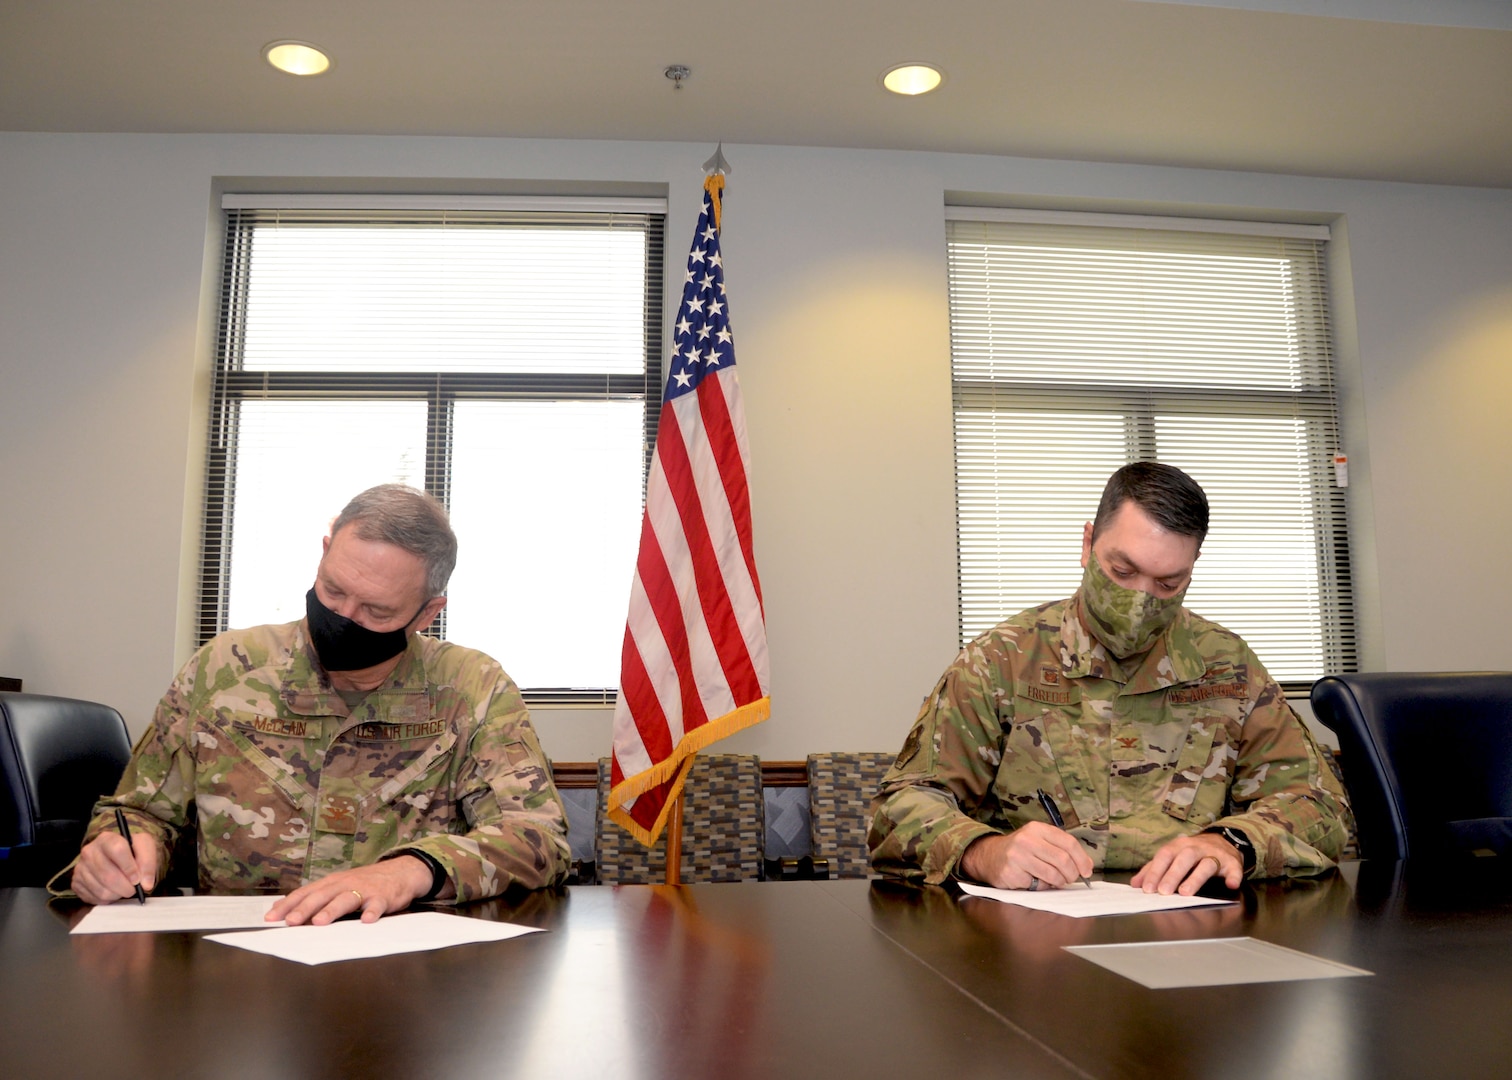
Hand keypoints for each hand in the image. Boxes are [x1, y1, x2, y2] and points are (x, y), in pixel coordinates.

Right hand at [72, 830, 158, 905]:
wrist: (116, 857)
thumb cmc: (131, 852)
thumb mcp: (145, 848)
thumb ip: (148, 863)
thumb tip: (146, 884)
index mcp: (106, 838)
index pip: (117, 850)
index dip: (129, 867)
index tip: (137, 879)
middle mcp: (89, 851)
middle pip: (108, 875)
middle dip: (126, 887)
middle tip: (134, 889)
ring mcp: (80, 868)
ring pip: (102, 889)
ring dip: (118, 894)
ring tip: (124, 889)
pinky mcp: (76, 883)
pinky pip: (94, 898)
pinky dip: (108, 899)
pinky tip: (112, 891)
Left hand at [266, 856, 434, 925]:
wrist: (401, 872)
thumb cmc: (365, 884)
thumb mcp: (340, 887)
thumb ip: (319, 900)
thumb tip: (290, 915)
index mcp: (331, 883)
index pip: (305, 893)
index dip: (287, 905)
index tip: (271, 918)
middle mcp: (344, 884)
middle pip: (321, 896)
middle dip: (304, 909)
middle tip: (290, 922)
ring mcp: (364, 889)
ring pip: (345, 899)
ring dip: (331, 910)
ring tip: (320, 922)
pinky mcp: (383, 897)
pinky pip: (376, 905)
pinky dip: (371, 912)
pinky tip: (366, 921)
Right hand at [959, 823, 1092, 889]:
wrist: (988, 856)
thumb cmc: (1020, 851)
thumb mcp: (1039, 841)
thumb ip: (1062, 849)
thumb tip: (1087, 865)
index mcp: (1037, 828)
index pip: (1068, 843)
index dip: (1082, 859)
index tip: (1087, 871)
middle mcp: (1027, 839)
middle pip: (1063, 860)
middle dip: (1071, 874)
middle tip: (1070, 879)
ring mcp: (1017, 856)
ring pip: (1052, 874)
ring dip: (1058, 882)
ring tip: (1054, 881)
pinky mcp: (1011, 872)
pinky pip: (1037, 885)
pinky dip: (1041, 887)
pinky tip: (1034, 881)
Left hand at [1131, 832, 1243, 895]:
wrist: (1223, 841)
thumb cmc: (1192, 853)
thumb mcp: (1172, 856)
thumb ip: (1153, 869)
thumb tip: (1135, 884)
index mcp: (1178, 846)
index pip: (1164, 856)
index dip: (1155, 871)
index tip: (1147, 888)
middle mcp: (1196, 848)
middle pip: (1184, 858)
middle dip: (1172, 875)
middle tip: (1163, 892)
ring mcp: (1215, 854)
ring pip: (1206, 864)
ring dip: (1195, 878)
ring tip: (1186, 892)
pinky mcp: (1232, 863)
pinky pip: (1235, 869)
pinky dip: (1233, 877)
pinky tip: (1230, 885)